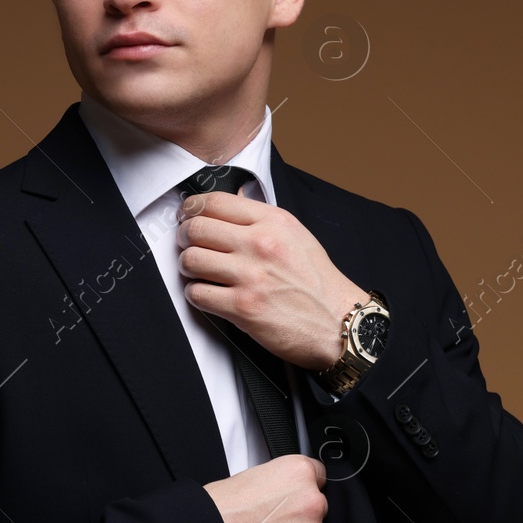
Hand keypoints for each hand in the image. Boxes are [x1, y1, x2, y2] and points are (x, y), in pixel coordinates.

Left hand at [178, 189, 366, 370]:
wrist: (338, 323)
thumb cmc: (318, 283)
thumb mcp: (297, 236)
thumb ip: (263, 218)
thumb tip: (234, 200)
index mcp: (273, 222)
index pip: (215, 202)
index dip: (192, 208)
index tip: (187, 215)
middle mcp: (261, 245)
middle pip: (196, 228)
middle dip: (185, 237)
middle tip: (188, 244)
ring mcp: (250, 276)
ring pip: (191, 260)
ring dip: (188, 267)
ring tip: (198, 271)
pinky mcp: (242, 307)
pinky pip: (197, 294)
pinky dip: (196, 295)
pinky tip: (207, 294)